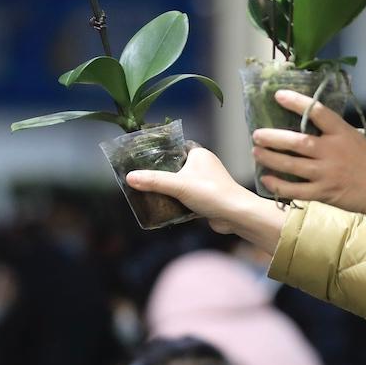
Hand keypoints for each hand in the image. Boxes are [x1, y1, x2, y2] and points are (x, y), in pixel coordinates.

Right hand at [125, 147, 283, 254]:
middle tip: (141, 178)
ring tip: (147, 192)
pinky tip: (162, 207)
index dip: (159, 153)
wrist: (235, 216)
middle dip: (160, 174)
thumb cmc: (212, 193)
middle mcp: (203, 166)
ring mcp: (204, 183)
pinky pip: (185, 197)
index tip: (142, 159)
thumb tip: (130, 178)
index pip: (174, 148)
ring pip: (179, 183)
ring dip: (167, 189)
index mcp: (199, 154)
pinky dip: (175, 202)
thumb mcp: (178, 185)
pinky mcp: (205, 198)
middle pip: (174, 167)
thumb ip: (154, 181)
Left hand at [251, 91, 365, 217]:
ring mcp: (326, 173)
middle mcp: (332, 151)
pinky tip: (266, 179)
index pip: (317, 112)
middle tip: (257, 134)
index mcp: (342, 133)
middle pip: (297, 141)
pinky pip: (295, 189)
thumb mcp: (354, 138)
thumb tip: (306, 122)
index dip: (296, 102)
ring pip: (291, 165)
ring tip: (256, 152)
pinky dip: (278, 185)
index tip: (278, 95)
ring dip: (270, 158)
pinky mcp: (323, 192)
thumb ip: (332, 131)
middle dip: (273, 138)